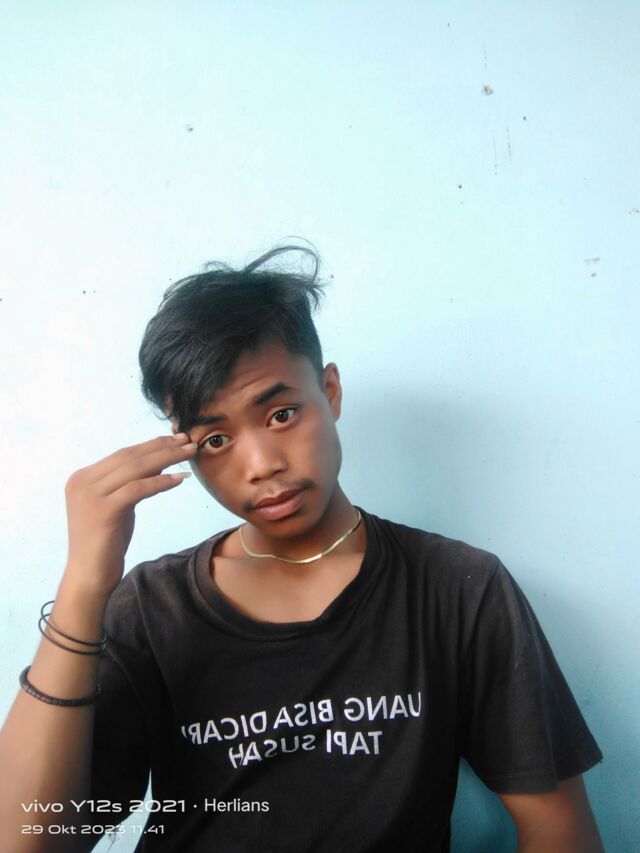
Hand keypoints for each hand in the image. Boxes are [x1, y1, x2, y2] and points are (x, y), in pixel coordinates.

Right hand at [62, 433, 196, 597]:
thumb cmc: (106, 542)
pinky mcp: (102, 511)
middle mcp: (82, 482)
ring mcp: (89, 495)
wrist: (89, 576)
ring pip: (135, 468)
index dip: (151, 444)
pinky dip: (160, 482)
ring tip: (189, 453)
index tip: (175, 439)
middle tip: (188, 441)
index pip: (122, 454)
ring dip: (166, 458)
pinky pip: (137, 489)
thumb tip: (160, 460)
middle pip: (130, 457)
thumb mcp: (118, 505)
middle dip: (162, 447)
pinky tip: (180, 478)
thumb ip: (130, 483)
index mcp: (82, 477)